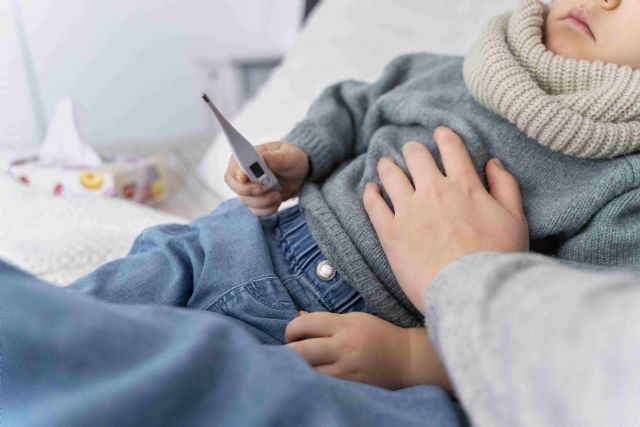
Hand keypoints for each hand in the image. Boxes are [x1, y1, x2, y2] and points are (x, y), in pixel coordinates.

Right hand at [224, 141, 309, 215]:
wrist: (298, 175)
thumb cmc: (290, 159)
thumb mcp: (288, 156)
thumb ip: (276, 157)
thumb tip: (263, 157)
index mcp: (247, 157)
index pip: (234, 164)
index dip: (237, 172)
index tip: (244, 178)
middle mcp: (243, 173)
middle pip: (234, 185)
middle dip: (248, 190)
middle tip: (262, 188)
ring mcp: (247, 189)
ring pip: (246, 200)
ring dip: (263, 200)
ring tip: (278, 194)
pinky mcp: (255, 202)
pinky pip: (256, 210)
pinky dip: (268, 208)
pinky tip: (277, 200)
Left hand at [285, 311, 451, 390]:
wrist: (407, 360)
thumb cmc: (378, 335)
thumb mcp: (354, 319)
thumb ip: (325, 320)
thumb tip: (298, 316)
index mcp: (345, 326)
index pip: (307, 323)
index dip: (292, 328)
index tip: (291, 334)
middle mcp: (344, 348)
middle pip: (300, 351)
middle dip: (287, 351)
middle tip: (288, 352)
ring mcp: (347, 371)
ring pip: (308, 373)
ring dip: (298, 369)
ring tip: (299, 365)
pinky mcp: (350, 388)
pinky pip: (322, 385)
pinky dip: (313, 380)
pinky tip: (312, 377)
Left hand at [363, 127, 528, 312]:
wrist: (470, 291)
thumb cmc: (497, 258)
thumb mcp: (515, 218)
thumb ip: (505, 186)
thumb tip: (492, 162)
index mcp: (464, 184)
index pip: (451, 147)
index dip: (444, 136)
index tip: (439, 133)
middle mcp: (433, 190)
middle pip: (416, 155)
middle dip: (413, 149)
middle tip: (411, 152)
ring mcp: (408, 210)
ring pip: (390, 174)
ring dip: (387, 165)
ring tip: (385, 164)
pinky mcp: (390, 232)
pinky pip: (373, 204)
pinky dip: (370, 193)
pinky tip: (370, 190)